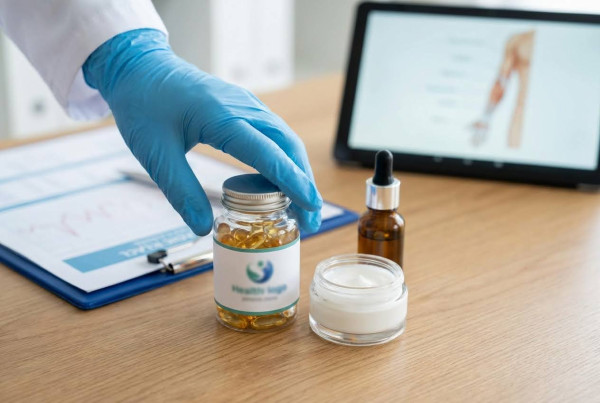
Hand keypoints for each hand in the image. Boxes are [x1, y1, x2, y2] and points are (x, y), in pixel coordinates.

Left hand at [83, 29, 321, 234]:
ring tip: (300, 208)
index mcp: (221, 117)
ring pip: (285, 140)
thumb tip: (204, 228)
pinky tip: (278, 183)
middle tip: (309, 219)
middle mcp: (243, 108)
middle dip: (303, 184)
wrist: (140, 67)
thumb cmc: (143, 103)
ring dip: (297, 173)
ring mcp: (247, 105)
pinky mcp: (244, 108)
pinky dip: (283, 160)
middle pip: (288, 147)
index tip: (311, 207)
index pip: (268, 154)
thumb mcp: (155, 153)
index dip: (293, 182)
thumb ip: (181, 192)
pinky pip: (274, 135)